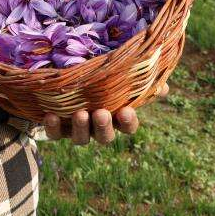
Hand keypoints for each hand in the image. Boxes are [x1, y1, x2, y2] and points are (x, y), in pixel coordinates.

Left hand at [43, 83, 168, 144]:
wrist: (60, 83)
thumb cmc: (97, 79)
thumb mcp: (117, 76)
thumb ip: (139, 80)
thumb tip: (164, 85)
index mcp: (115, 116)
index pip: (128, 126)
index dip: (128, 122)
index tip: (127, 110)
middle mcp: (97, 126)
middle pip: (105, 136)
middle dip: (104, 127)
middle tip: (102, 114)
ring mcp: (76, 128)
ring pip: (81, 138)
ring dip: (81, 128)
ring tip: (80, 114)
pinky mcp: (56, 127)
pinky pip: (54, 134)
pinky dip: (53, 127)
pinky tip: (50, 116)